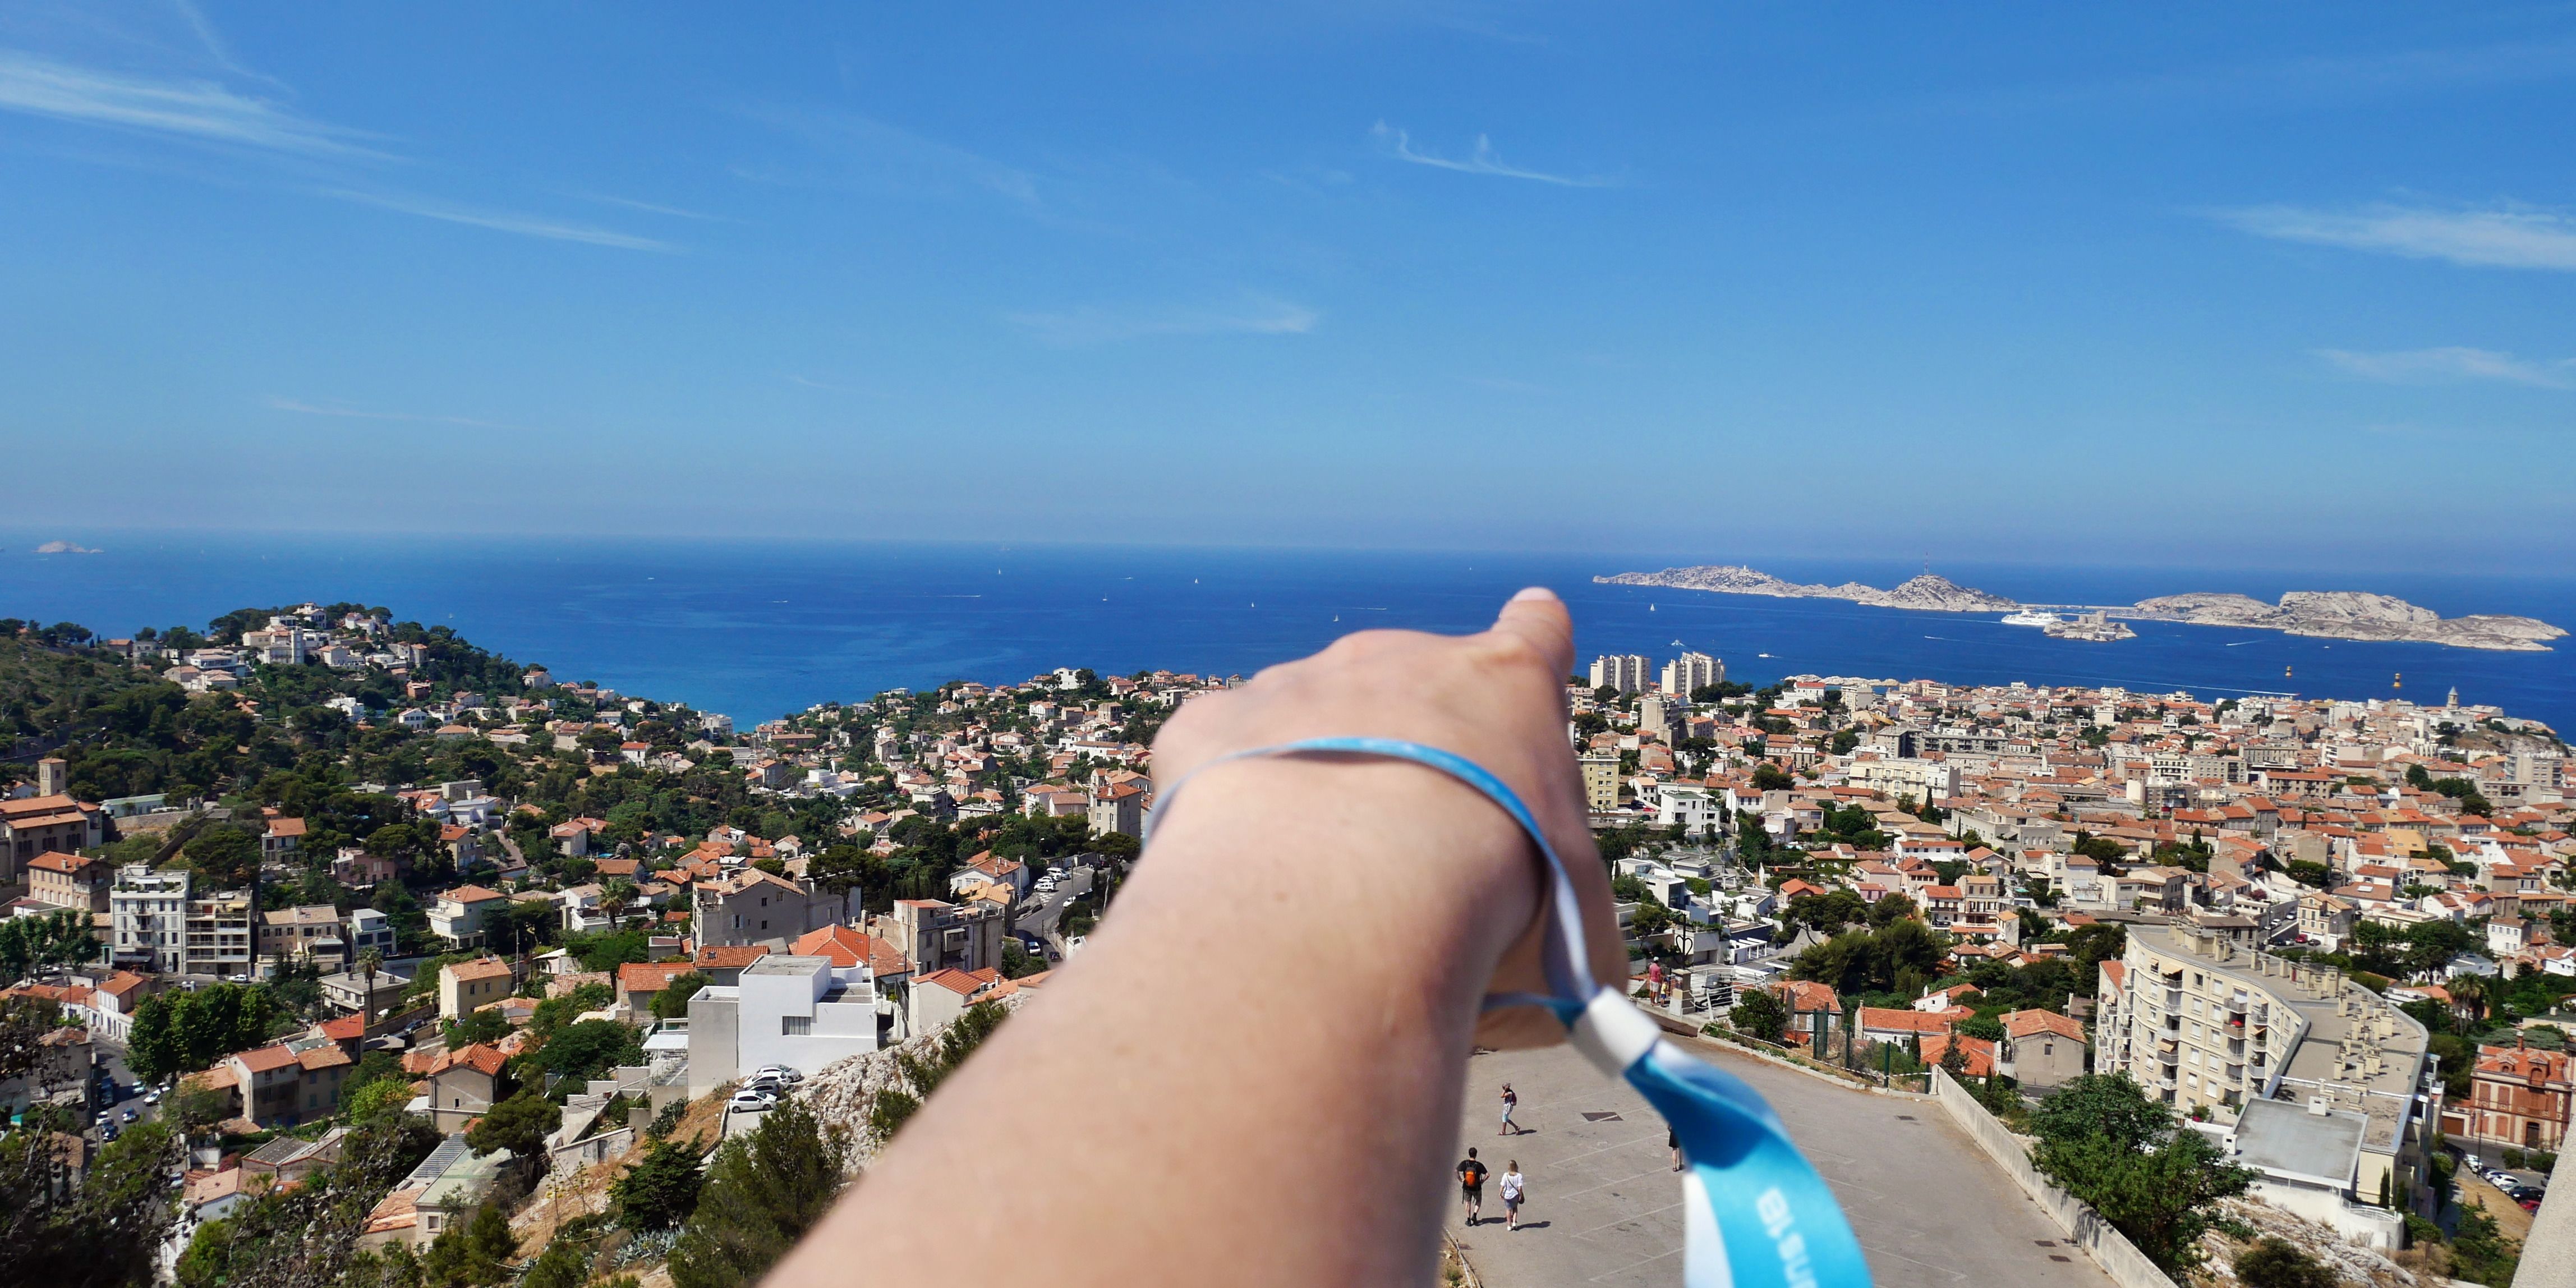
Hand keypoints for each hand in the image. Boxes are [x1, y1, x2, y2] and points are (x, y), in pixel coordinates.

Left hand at [1148, 587, 1628, 1048]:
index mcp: (1506, 687)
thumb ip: (1570, 933)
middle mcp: (1396, 660)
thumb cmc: (1487, 908)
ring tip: (1317, 888)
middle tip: (1405, 861)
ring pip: (1306, 724)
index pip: (1535, 634)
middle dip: (1410, 761)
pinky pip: (1218, 759)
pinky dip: (1228, 810)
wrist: (1346, 895)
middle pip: (1408, 689)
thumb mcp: (1575, 938)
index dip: (1535, 646)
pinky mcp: (1210, 725)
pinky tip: (1244, 878)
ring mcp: (1296, 684)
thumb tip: (1570, 993)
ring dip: (1313, 788)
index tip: (1530, 644)